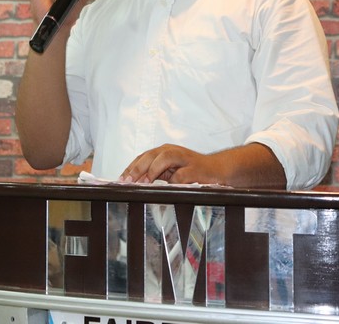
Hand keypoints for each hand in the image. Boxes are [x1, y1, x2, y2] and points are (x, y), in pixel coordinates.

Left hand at [119, 142, 286, 188]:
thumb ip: (155, 175)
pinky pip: (181, 174)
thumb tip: (134, 185)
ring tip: (144, 181)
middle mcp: (172, 151)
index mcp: (163, 152)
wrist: (219, 170)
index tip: (119, 180)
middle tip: (127, 181)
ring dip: (152, 169)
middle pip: (149, 155)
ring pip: (164, 158)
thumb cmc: (192, 172)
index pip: (142, 157)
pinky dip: (173, 180)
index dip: (130, 168)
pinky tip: (166, 187)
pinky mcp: (195, 168)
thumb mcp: (170, 172)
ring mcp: (184, 158)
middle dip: (136, 168)